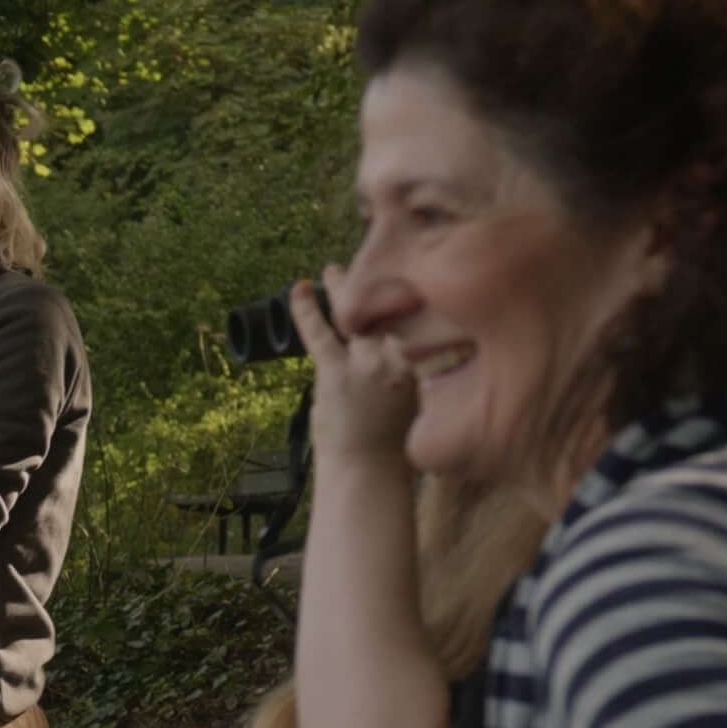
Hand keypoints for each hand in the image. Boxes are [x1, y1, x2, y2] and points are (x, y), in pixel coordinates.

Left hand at [297, 272, 415, 480]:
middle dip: (380, 282)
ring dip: (344, 289)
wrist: (368, 471)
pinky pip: (319, 332)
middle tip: (375, 256)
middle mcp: (400, 358)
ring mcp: (366, 364)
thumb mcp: (420, 395)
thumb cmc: (393, 439)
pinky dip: (307, 309)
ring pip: (355, 314)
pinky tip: (300, 288)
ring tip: (335, 270)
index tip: (413, 269)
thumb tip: (413, 334)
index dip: (416, 290)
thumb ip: (418, 361)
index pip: (423, 314)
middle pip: (391, 306)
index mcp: (427, 362)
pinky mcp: (335, 373)